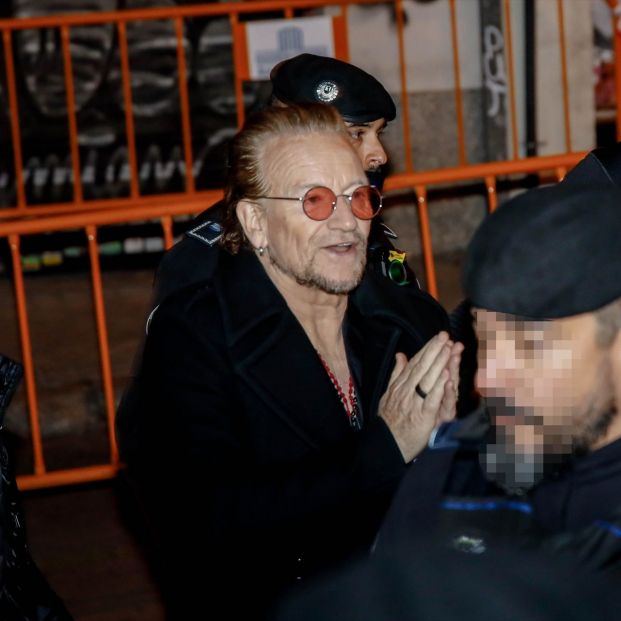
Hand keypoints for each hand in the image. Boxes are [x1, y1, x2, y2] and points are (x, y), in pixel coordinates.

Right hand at [378, 332, 459, 461]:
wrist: (386, 443)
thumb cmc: (389, 419)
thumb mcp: (389, 393)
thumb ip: (396, 373)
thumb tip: (400, 355)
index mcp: (400, 384)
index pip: (415, 362)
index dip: (427, 349)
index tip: (438, 337)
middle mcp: (406, 390)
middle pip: (422, 367)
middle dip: (434, 350)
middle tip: (445, 336)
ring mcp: (414, 402)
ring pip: (427, 379)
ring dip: (438, 363)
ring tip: (448, 349)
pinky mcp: (423, 415)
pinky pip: (431, 399)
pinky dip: (439, 387)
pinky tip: (446, 376)